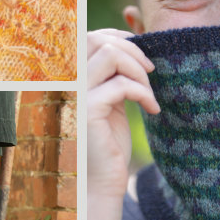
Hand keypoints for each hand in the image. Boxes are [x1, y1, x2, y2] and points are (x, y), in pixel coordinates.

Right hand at [86, 29, 159, 198]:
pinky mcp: (87, 111)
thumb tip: (130, 41)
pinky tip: (152, 109)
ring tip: (149, 93)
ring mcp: (75, 94)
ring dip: (138, 70)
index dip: (119, 38)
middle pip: (98, 40)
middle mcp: (67, 82)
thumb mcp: (111, 100)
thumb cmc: (108, 142)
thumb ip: (113, 74)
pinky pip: (121, 85)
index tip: (143, 56)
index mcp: (70, 77)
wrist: (100, 182)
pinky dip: (143, 93)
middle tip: (152, 72)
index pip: (89, 37)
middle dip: (132, 50)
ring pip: (110, 55)